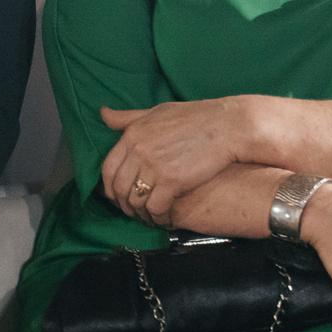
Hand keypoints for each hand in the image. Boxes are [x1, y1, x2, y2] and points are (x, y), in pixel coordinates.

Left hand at [101, 99, 245, 225]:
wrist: (227, 126)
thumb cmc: (196, 117)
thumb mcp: (157, 111)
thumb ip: (128, 118)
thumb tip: (103, 114)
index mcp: (133, 135)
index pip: (108, 169)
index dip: (111, 188)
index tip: (119, 196)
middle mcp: (138, 151)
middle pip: (119, 189)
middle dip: (124, 205)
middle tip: (135, 212)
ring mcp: (154, 167)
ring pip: (135, 201)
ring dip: (141, 214)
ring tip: (150, 217)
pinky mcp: (172, 182)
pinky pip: (155, 208)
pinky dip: (158, 218)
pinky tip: (165, 219)